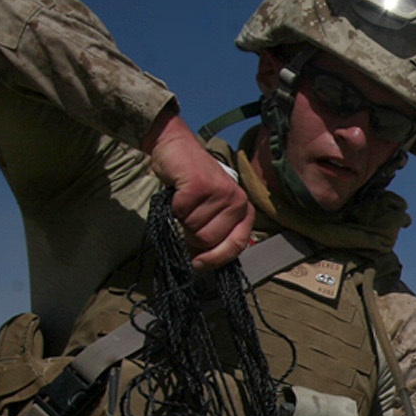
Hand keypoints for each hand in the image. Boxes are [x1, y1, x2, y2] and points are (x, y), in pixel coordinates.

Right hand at [144, 107, 254, 269]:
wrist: (176, 148)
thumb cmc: (193, 185)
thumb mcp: (211, 211)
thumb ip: (214, 236)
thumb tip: (201, 266)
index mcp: (243, 210)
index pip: (237, 246)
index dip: (215, 260)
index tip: (197, 264)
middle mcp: (237, 200)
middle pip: (209, 241)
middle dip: (190, 237)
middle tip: (186, 218)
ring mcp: (220, 191)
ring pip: (193, 229)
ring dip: (180, 220)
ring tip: (184, 202)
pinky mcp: (200, 184)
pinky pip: (181, 213)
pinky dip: (173, 207)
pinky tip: (178, 193)